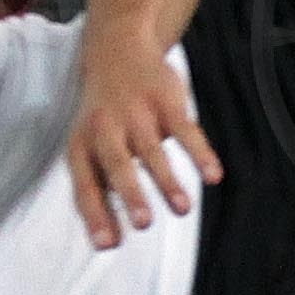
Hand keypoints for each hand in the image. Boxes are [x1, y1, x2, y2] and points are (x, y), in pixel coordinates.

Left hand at [68, 31, 220, 251]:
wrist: (117, 49)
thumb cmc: (102, 112)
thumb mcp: (87, 141)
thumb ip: (98, 183)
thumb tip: (107, 239)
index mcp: (82, 144)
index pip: (85, 184)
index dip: (96, 214)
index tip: (109, 244)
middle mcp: (105, 129)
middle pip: (117, 165)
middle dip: (131, 194)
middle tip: (143, 223)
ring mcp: (136, 112)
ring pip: (152, 151)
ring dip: (167, 181)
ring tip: (181, 209)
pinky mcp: (164, 100)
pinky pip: (184, 130)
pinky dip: (200, 153)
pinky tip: (212, 175)